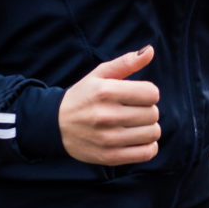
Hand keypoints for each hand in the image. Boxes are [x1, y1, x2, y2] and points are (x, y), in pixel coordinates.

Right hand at [61, 46, 161, 165]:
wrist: (55, 125)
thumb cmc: (82, 96)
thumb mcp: (99, 75)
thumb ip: (126, 63)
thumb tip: (150, 50)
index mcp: (105, 92)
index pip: (152, 93)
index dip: (148, 93)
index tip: (137, 95)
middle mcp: (107, 115)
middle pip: (153, 113)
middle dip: (147, 110)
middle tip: (133, 111)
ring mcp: (108, 139)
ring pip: (153, 133)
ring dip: (148, 128)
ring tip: (134, 125)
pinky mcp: (110, 157)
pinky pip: (146, 153)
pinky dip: (148, 147)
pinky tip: (137, 140)